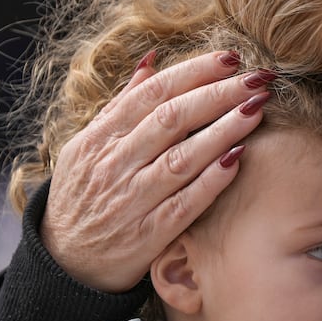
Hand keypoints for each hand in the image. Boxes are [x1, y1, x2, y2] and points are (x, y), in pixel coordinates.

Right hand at [41, 51, 271, 291]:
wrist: (64, 262)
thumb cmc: (85, 195)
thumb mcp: (88, 146)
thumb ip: (122, 105)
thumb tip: (152, 62)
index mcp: (101, 137)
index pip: (152, 94)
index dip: (194, 72)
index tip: (230, 58)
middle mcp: (115, 164)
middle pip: (172, 120)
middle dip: (219, 94)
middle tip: (257, 78)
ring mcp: (131, 200)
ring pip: (182, 158)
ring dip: (223, 131)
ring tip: (256, 109)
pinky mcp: (147, 235)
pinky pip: (185, 203)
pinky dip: (211, 181)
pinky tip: (239, 159)